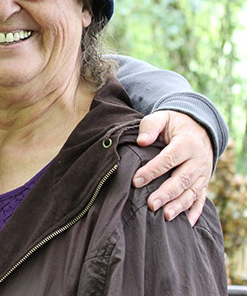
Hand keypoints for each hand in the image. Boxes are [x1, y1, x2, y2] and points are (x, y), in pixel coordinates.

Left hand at [131, 110, 212, 225]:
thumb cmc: (174, 124)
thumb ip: (150, 127)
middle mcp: (198, 160)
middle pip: (182, 179)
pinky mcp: (204, 183)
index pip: (168, 159)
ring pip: (192, 192)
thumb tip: (141, 141)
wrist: (199, 128)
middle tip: (151, 204)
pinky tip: (187, 224)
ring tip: (166, 216)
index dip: (152, 170)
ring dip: (179, 205)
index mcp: (187, 143)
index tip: (136, 180)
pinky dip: (195, 212)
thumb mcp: (162, 118)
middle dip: (166, 193)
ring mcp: (203, 174)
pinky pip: (201, 199)